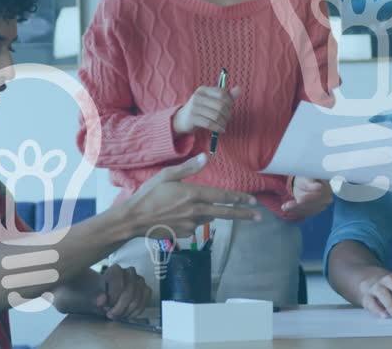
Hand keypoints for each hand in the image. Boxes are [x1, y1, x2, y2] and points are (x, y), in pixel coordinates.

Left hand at [96, 264, 150, 321]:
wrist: (107, 295)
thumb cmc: (100, 294)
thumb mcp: (93, 296)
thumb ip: (96, 298)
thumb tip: (102, 300)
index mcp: (116, 269)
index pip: (119, 287)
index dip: (113, 301)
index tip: (106, 309)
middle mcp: (130, 271)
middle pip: (129, 294)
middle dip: (120, 309)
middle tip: (111, 316)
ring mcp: (140, 280)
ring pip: (136, 301)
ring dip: (126, 313)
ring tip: (117, 316)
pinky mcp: (146, 289)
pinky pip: (143, 304)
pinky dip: (134, 313)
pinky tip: (126, 315)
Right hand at [121, 154, 260, 237]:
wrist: (133, 219)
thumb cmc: (148, 194)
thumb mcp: (167, 175)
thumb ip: (189, 167)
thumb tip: (206, 157)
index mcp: (193, 194)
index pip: (222, 196)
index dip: (239, 198)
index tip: (253, 201)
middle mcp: (195, 211)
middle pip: (224, 213)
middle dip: (243, 215)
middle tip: (258, 217)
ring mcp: (190, 224)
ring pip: (206, 218)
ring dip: (205, 214)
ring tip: (183, 207)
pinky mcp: (184, 234)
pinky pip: (194, 227)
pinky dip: (192, 221)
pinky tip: (176, 216)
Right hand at [172, 85, 241, 134]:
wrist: (182, 120)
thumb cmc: (201, 109)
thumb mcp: (212, 100)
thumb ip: (227, 95)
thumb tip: (239, 89)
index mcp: (203, 89)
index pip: (222, 93)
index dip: (229, 102)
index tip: (229, 108)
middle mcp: (198, 96)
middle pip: (220, 105)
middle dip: (227, 114)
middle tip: (227, 119)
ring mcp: (194, 107)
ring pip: (216, 115)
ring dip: (223, 122)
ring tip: (223, 125)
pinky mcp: (192, 118)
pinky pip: (210, 124)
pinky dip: (218, 128)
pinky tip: (221, 130)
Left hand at [282, 177, 331, 217]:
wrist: (305, 181)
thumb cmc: (306, 176)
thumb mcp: (306, 176)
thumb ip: (311, 182)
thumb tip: (319, 187)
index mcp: (328, 187)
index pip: (319, 195)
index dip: (309, 198)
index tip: (299, 200)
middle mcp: (328, 197)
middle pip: (314, 204)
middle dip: (299, 205)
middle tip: (287, 205)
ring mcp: (323, 205)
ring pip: (309, 210)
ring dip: (296, 209)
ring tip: (284, 207)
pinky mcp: (316, 210)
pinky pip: (306, 212)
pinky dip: (296, 211)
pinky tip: (287, 208)